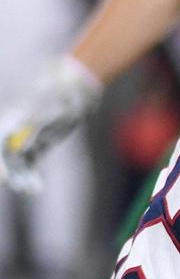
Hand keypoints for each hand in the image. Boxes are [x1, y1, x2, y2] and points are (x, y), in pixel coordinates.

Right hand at [0, 55, 100, 193]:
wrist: (73, 89)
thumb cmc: (58, 96)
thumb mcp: (46, 112)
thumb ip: (31, 129)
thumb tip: (15, 147)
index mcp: (10, 119)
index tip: (3, 176)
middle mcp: (13, 130)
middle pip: (4, 156)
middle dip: (9, 172)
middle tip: (18, 186)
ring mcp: (25, 137)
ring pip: (15, 162)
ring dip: (20, 177)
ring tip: (31, 189)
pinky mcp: (37, 143)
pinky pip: (28, 162)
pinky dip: (29, 174)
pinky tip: (34, 186)